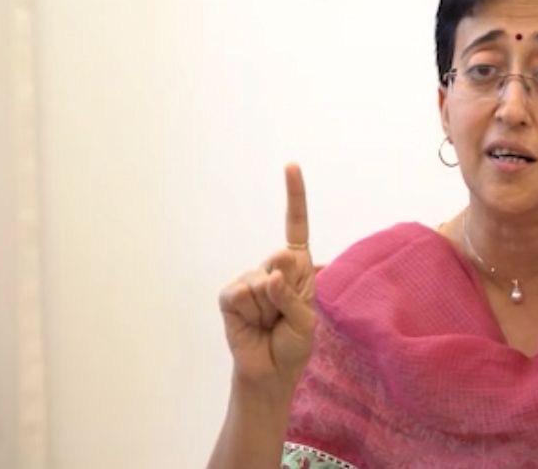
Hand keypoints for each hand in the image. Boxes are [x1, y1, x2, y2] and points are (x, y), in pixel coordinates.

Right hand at [218, 163, 317, 398]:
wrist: (270, 372)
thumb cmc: (293, 345)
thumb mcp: (306, 320)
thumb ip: (291, 296)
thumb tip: (269, 276)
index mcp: (297, 267)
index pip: (295, 225)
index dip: (294, 195)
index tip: (291, 165)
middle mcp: (272, 268)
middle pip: (282, 259)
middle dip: (289, 290)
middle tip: (285, 315)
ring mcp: (249, 280)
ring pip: (262, 280)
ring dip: (270, 307)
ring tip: (268, 323)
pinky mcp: (230, 295)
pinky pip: (241, 292)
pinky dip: (250, 310)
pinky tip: (251, 323)